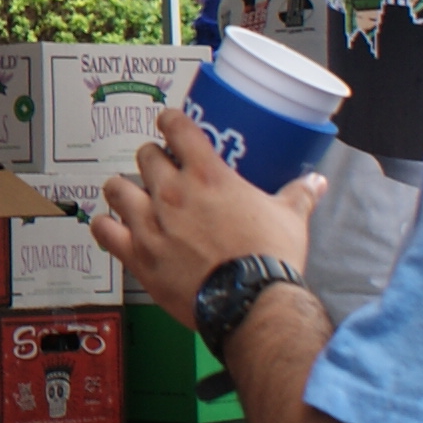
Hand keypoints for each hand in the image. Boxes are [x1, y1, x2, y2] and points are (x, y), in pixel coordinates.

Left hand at [93, 112, 322, 316]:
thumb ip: (299, 194)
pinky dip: (105, 228)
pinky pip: (104, 232)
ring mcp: (151, 224)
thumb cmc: (269, 257)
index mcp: (208, 175)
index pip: (177, 128)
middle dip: (153, 160)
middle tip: (161, 170)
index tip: (169, 123)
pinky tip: (112, 228)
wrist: (250, 301)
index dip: (170, 121)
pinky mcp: (138, 256)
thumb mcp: (290, 218)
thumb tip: (317, 182)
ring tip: (132, 196)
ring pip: (117, 189)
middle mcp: (173, 193)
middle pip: (145, 156)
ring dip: (124, 189)